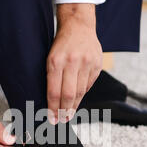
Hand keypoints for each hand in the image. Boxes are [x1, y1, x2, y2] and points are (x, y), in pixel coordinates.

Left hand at [47, 4, 102, 123]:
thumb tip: (53, 103)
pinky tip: (77, 100)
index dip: (53, 108)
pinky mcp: (96, 64)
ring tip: (69, 115)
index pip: (54, 91)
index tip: (52, 119)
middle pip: (69, 94)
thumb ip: (52, 78)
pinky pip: (89, 85)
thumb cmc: (61, 44)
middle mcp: (72, 62)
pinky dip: (82, 94)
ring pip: (80, 92)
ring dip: (74, 106)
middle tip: (61, 121)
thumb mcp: (50, 57)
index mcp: (55, 61)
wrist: (79, 25)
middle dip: (64, 111)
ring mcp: (86, 63)